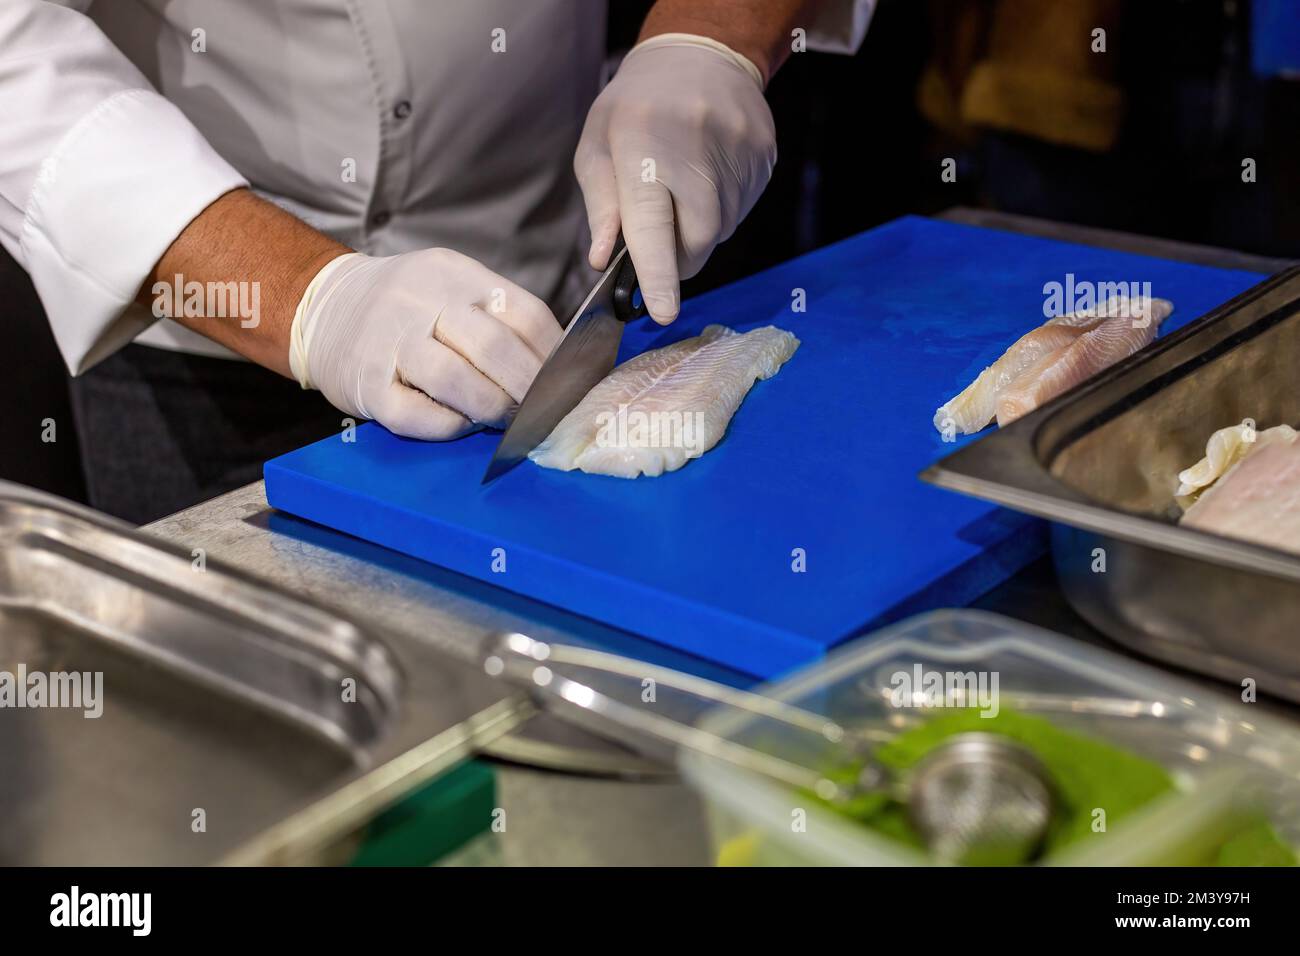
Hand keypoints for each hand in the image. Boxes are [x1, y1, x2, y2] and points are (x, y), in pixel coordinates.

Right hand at [289, 249, 560, 438]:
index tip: (565, 380)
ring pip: (454, 380)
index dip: (553, 355)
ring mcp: (388, 343)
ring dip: (491, 408)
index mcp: (453, 274)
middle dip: (528, 388)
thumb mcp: (451, 287)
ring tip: (505, 419)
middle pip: (492, 346)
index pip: (523, 312)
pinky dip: (450, 426)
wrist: (322, 308)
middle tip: (539, 409)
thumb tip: (558, 365)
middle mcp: (419, 302)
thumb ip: (499, 317)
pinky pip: (417, 415)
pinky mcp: (366, 386)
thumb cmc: (405, 307)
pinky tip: (460, 423)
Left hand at [574, 33, 775, 324]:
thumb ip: (601, 206)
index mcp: (643, 146)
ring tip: (684, 190)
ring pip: (721, 230)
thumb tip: (602, 260)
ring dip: (699, 231)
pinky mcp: (763, 157)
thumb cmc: (635, 107)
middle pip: (698, 240)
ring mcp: (737, 153)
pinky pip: (742, 209)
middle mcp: (695, 150)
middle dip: (679, 258)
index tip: (662, 312)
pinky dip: (721, 210)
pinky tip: (707, 176)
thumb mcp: (598, 147)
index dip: (657, 274)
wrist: (700, 54)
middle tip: (663, 243)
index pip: (652, 225)